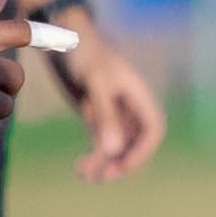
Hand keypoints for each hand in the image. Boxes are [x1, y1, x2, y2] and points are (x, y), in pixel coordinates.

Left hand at [52, 32, 163, 180]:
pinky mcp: (97, 117)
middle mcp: (130, 107)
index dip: (143, 151)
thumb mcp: (95, 82)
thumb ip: (105, 115)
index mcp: (139, 95)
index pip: (153, 130)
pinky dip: (93, 157)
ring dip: (104, 164)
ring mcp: (113, 113)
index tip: (122, 165)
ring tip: (83, 174)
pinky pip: (101, 143)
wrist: (61, 40)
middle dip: (121, 162)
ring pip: (117, 147)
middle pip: (136, 144)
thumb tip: (114, 150)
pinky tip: (79, 167)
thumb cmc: (83, 53)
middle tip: (101, 177)